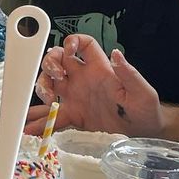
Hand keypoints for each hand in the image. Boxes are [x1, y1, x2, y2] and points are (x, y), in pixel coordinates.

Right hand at [27, 32, 163, 135]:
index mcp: (100, 70)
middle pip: (58, 61)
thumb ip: (130, 75)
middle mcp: (84, 80)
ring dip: (41, 88)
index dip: (72, 41)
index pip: (84, 45)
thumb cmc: (147, 112)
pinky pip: (52, 115)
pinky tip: (31, 128)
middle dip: (49, 65)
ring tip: (45, 102)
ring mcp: (76, 97)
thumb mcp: (143, 94)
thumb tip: (116, 54)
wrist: (143, 136)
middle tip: (54, 79)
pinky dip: (40, 121)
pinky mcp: (73, 115)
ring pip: (49, 83)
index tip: (67, 50)